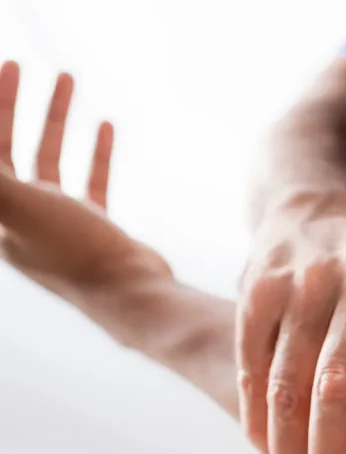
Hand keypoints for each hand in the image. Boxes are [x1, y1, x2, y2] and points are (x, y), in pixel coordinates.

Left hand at [0, 62, 170, 298]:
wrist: (130, 293)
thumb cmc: (71, 251)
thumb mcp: (15, 204)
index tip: (3, 70)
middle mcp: (21, 216)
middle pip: (6, 149)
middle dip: (10, 106)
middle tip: (20, 65)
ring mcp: (60, 222)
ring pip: (49, 158)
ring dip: (54, 118)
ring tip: (66, 78)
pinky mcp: (97, 228)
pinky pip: (91, 179)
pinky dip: (95, 150)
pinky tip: (105, 123)